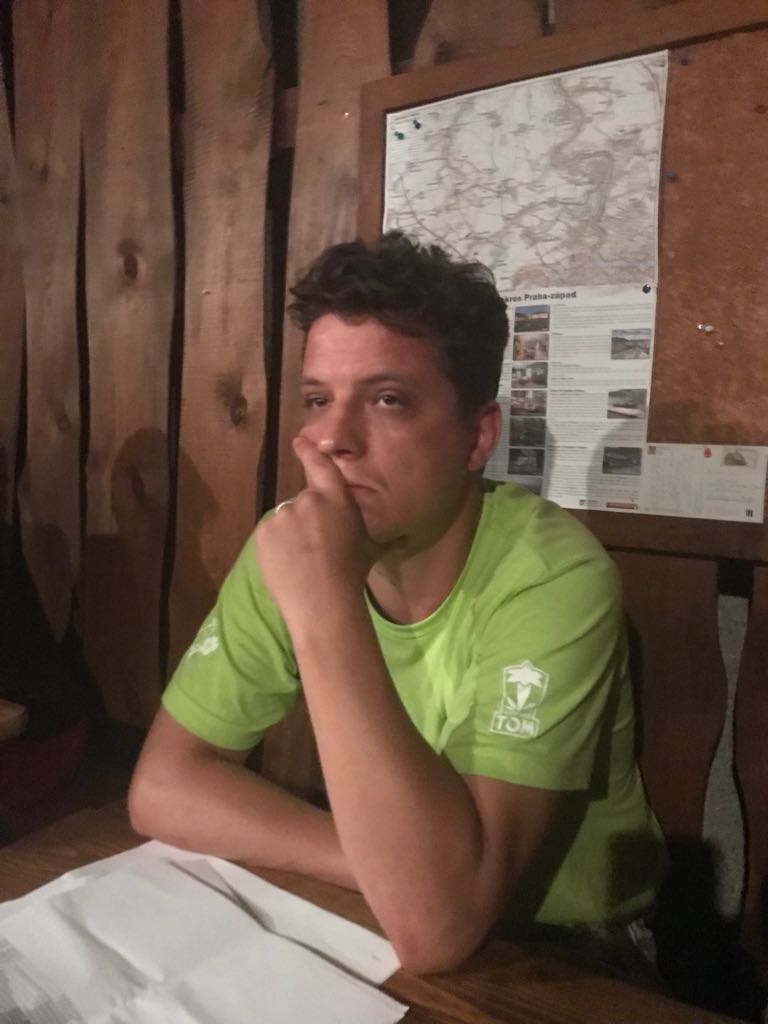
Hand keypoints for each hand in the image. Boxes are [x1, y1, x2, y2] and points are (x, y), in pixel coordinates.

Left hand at [254, 437, 379, 629]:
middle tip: (316, 547)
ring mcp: (283, 516)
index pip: (320, 466)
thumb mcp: (370, 544)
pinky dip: (276, 546)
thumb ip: (368, 526)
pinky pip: (270, 535)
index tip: (300, 442)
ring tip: (303, 560)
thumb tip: (401, 533)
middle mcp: (308, 500)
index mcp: (336, 499)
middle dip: (307, 519)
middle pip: (304, 502)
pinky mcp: (264, 532)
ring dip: (291, 533)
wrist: (323, 601)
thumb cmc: (353, 573)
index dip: (309, 452)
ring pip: (286, 520)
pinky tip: (289, 565)